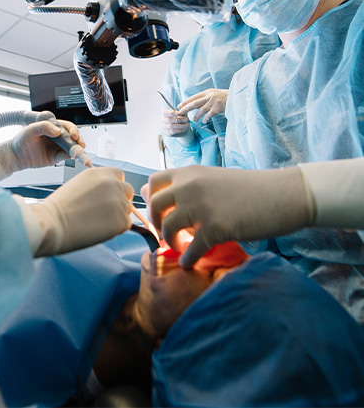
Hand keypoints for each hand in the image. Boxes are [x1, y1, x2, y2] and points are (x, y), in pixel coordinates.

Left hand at [10, 119, 83, 169]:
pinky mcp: (55, 157)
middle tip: (80, 145)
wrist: (16, 155)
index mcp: (53, 126)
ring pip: (71, 147)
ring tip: (79, 152)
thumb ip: (44, 127)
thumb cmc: (21, 140)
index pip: (67, 126)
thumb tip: (58, 131)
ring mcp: (57, 147)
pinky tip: (72, 156)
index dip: (73, 130)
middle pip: (73, 137)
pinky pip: (65, 156)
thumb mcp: (31, 129)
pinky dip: (70, 157)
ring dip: (77, 149)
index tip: (73, 135)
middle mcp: (57, 136)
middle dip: (79, 141)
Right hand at [29, 167, 133, 255]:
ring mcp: (119, 201)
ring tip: (96, 222)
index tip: (107, 196)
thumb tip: (109, 195)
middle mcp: (113, 183)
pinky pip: (126, 224)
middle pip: (128, 190)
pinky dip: (116, 229)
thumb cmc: (60, 207)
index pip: (119, 175)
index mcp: (100, 173)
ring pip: (127, 209)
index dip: (115, 187)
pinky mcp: (121, 220)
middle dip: (120, 200)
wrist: (52, 224)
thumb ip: (98, 185)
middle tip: (104, 212)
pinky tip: (99, 229)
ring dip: (117, 216)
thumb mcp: (79, 184)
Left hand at [142, 165, 313, 267]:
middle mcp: (190, 186)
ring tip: (180, 246)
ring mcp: (201, 207)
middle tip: (166, 233)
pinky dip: (187, 259)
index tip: (159, 212)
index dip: (151, 199)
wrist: (282, 194)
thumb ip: (191, 185)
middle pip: (155, 206)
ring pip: (168, 227)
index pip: (153, 182)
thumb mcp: (214, 178)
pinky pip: (191, 249)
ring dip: (170, 241)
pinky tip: (189, 262)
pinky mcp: (216, 228)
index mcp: (190, 172)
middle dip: (156, 223)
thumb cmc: (251, 188)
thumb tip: (171, 198)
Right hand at [161, 109, 190, 136]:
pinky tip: (185, 129)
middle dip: (179, 119)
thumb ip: (182, 112)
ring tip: (187, 125)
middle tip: (187, 119)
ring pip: (171, 126)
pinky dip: (179, 130)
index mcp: (164, 114)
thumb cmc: (181, 119)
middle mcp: (162, 121)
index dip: (171, 113)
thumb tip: (183, 111)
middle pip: (169, 120)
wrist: (182, 128)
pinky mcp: (167, 133)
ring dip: (180, 125)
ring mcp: (164, 128)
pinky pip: (173, 131)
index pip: (165, 113)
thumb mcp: (182, 114)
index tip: (179, 113)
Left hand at [177, 88, 227, 122]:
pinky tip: (204, 121)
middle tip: (180, 113)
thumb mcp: (213, 95)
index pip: (193, 97)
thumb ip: (205, 99)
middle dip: (186, 108)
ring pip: (201, 110)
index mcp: (206, 92)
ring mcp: (213, 102)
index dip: (185, 102)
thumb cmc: (224, 97)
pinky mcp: (218, 108)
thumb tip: (194, 105)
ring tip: (194, 120)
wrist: (236, 97)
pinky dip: (205, 118)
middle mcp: (209, 96)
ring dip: (196, 116)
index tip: (179, 106)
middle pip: (194, 103)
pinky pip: (209, 115)